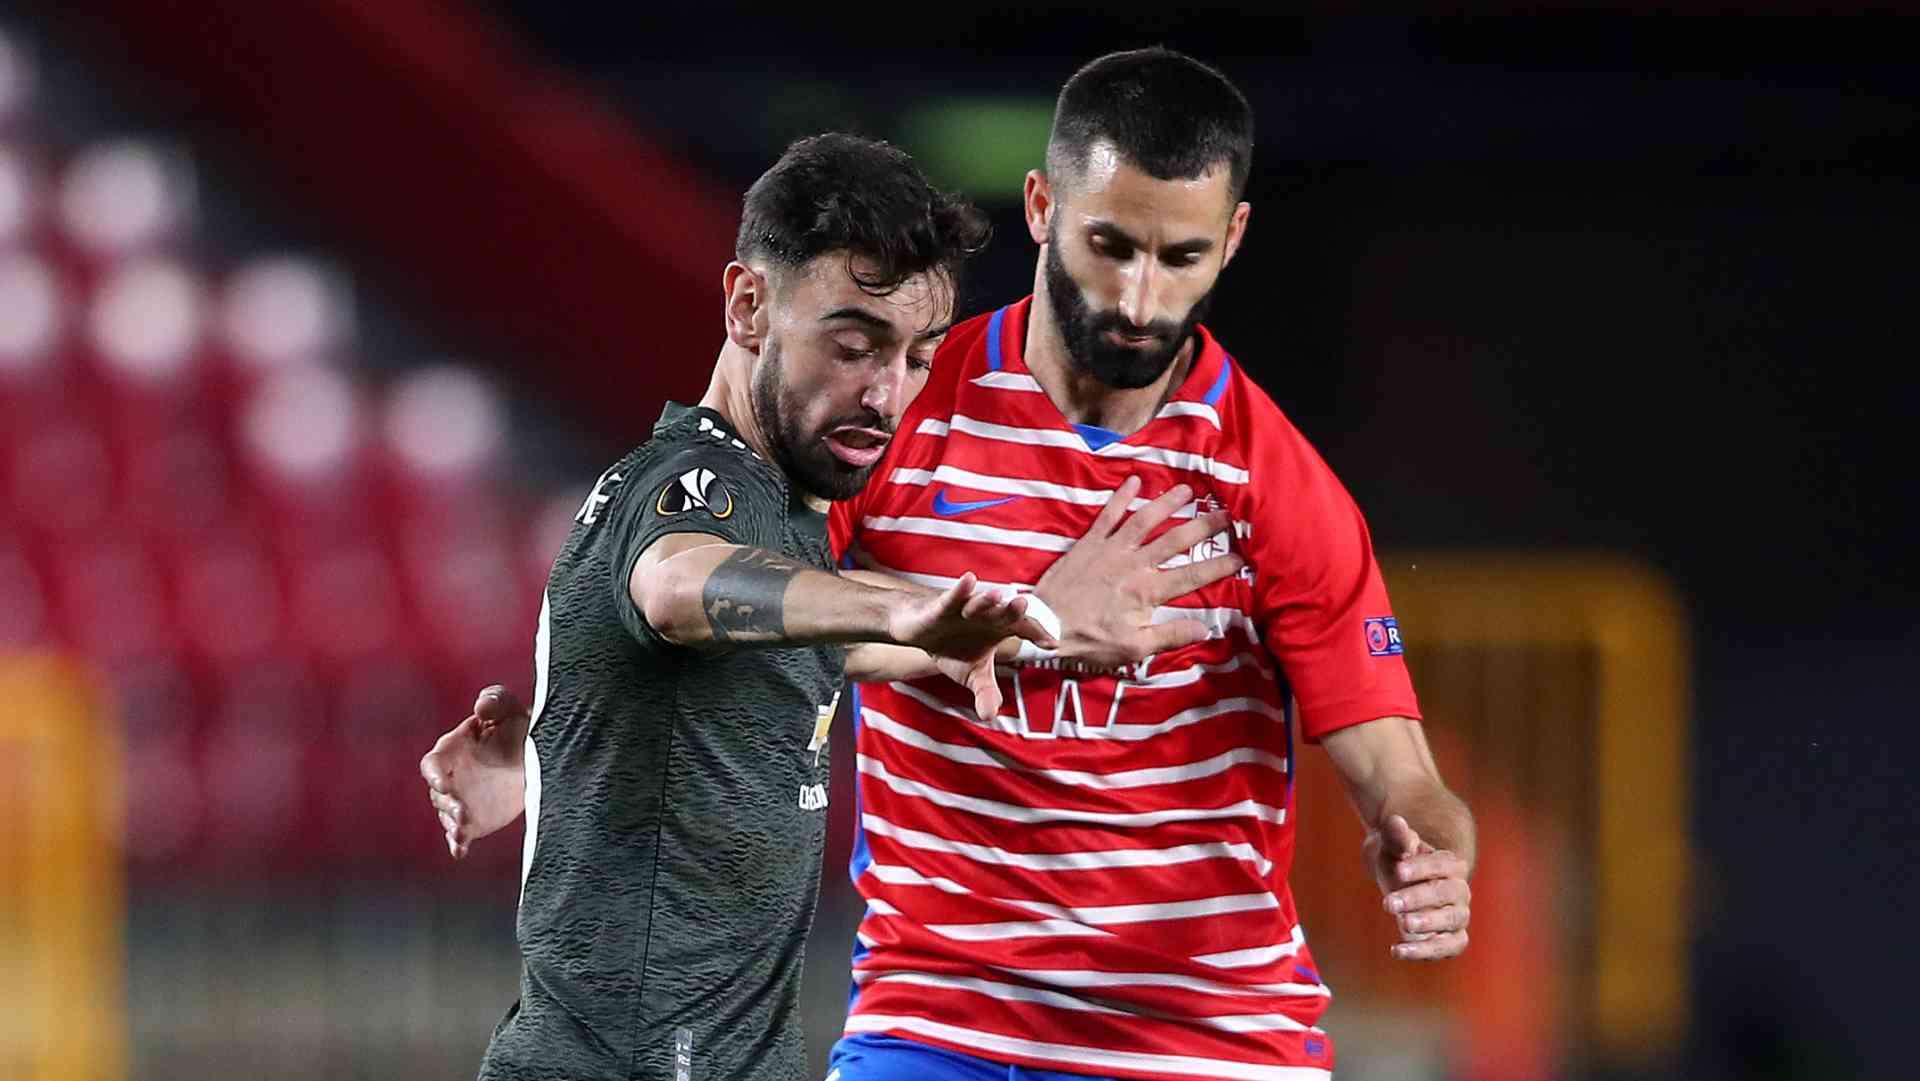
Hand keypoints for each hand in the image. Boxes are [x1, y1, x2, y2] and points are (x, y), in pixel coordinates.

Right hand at [420, 685, 529, 859]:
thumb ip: (495, 702)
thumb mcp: (510, 709)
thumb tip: (481, 707)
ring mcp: (461, 800)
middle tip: (461, 811)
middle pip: (439, 794)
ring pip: (447, 815)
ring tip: (462, 829)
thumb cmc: (519, 726)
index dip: (434, 774)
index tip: (443, 783)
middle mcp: (452, 776)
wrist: (536, 754)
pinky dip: (457, 843)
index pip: (433, 763)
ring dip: (452, 824)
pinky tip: (460, 852)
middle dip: (447, 803)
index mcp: (453, 749)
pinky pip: (459, 834)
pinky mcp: (473, 819)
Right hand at [889, 575, 1057, 721]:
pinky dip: (961, 589)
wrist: (919, 629)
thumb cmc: (952, 646)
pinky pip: (953, 596)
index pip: (1024, 629)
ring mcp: (965, 608)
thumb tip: (989, 716)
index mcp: (1000, 628)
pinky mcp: (942, 606)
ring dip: (987, 600)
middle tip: (1024, 606)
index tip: (1053, 645)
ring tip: (999, 595)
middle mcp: (987, 615)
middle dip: (1015, 610)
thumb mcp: (970, 674)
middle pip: (1005, 611)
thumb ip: (984, 692)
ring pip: (980, 603)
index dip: (1038, 634)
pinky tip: (969, 579)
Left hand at [1031, 477, 1243, 669]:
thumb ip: (1170, 635)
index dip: (1220, 566)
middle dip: (1204, 526)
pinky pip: (1108, 515)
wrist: (1044, 625)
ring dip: (1168, 503)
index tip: (1242, 556)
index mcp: (1148, 591)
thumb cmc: (1090, 640)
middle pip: (1176, 540)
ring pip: (1145, 520)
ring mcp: (1111, 549)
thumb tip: (1206, 628)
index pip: (1193, 575)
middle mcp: (1134, 564)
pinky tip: (1135, 480)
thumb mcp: (1133, 648)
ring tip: (1188, 490)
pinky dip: (1122, 496)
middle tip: (1226, 514)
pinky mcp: (1090, 542)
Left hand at [1366, 814, 1470, 960]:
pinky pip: (1448, 947)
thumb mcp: (1393, 845)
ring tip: (1402, 924)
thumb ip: (1397, 836)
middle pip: (1447, 893)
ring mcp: (1458, 915)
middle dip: (1418, 898)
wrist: (1398, 879)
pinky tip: (1396, 950)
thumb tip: (1397, 822)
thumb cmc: (1398, 860)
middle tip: (1388, 903)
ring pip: (1452, 920)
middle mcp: (1460, 890)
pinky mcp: (1452, 939)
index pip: (1442, 865)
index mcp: (1451, 864)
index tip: (1398, 870)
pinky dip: (1425, 951)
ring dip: (1428, 923)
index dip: (1421, 868)